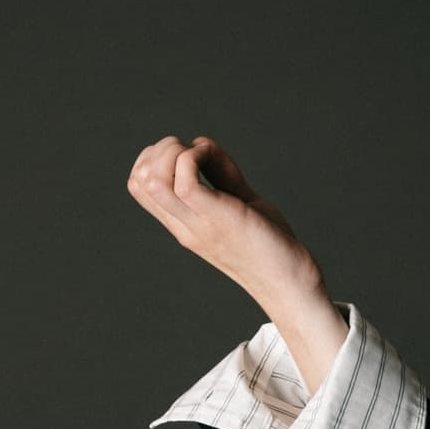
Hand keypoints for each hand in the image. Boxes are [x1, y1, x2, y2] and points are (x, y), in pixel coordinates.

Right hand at [126, 134, 319, 304]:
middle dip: (162, 149)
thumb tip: (202, 145)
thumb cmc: (270, 243)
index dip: (155, 157)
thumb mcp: (238, 202)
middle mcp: (183, 225)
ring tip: (202, 153)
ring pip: (154, 179)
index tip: (188, 153)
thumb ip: (221, 175)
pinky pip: (186, 182)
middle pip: (140, 179)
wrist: (289, 283)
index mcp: (183, 223)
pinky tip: (215, 159)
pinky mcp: (217, 219)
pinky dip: (195, 157)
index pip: (139, 185)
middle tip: (196, 151)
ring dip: (174, 152)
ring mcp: (197, 223)